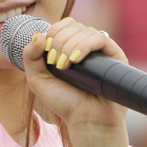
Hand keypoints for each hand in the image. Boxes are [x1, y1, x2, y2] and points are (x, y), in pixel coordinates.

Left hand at [21, 17, 129, 132]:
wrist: (87, 121)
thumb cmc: (65, 103)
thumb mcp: (38, 81)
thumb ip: (30, 57)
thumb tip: (38, 33)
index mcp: (70, 48)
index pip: (63, 26)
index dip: (53, 32)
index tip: (47, 55)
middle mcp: (87, 47)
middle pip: (73, 25)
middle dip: (59, 41)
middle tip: (55, 63)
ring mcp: (101, 51)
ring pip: (85, 30)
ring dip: (69, 45)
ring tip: (64, 67)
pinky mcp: (115, 56)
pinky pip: (100, 38)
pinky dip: (84, 46)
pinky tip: (75, 61)